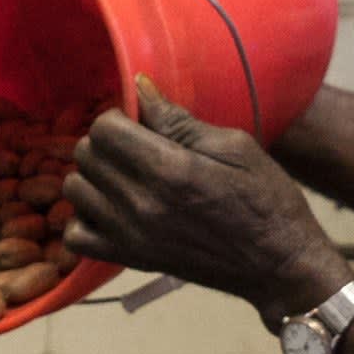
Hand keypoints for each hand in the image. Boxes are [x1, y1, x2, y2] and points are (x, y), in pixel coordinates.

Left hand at [64, 81, 352, 326]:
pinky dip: (85, 219)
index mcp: (170, 170)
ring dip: (94, 177)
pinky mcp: (132, 260)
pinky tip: (111, 209)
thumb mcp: (235, 148)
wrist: (279, 265)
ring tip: (124, 176)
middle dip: (106, 143)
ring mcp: (132, 237)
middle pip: (86, 155)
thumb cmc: (267, 200)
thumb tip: (139, 89)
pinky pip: (76, 237)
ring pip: (75, 190)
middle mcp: (141, 205)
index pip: (104, 129)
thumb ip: (179, 121)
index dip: (120, 118)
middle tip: (137, 148)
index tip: (141, 124)